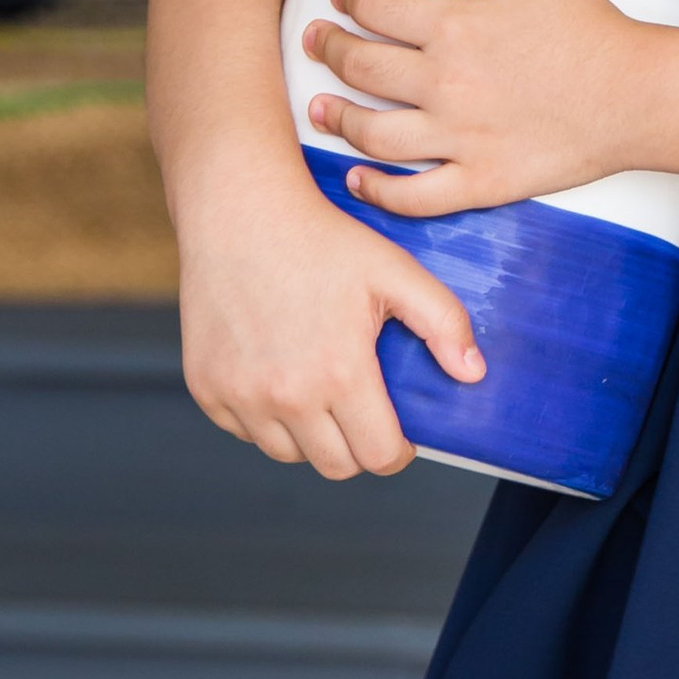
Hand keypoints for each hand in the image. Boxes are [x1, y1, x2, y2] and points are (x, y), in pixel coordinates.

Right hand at [177, 167, 480, 479]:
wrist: (241, 212)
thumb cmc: (322, 239)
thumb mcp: (396, 271)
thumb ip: (443, 322)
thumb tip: (472, 375)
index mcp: (338, 373)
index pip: (378, 457)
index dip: (397, 450)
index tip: (399, 432)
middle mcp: (285, 396)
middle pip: (336, 465)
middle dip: (358, 445)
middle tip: (363, 409)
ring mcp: (240, 396)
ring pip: (289, 454)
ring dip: (312, 436)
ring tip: (322, 390)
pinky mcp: (207, 389)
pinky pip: (247, 432)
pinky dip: (267, 418)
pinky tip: (280, 375)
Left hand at [301, 0, 649, 214]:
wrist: (636, 96)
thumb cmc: (589, 28)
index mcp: (455, 27)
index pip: (375, 7)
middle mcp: (445, 84)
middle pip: (361, 68)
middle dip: (329, 49)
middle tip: (316, 41)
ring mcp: (458, 139)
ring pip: (373, 134)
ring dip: (336, 119)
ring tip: (318, 109)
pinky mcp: (480, 183)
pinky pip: (414, 196)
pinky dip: (377, 191)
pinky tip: (357, 180)